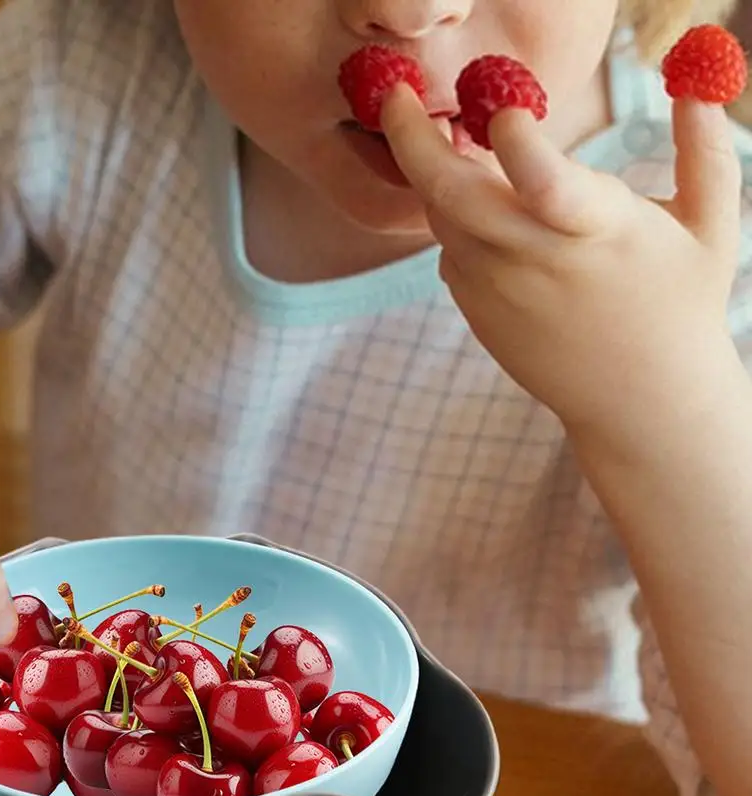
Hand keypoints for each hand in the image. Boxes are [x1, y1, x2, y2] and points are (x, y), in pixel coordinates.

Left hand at [381, 85, 743, 449]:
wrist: (635, 401)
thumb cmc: (680, 306)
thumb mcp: (711, 226)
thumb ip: (704, 148)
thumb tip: (698, 81)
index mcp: (598, 233)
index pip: (545, 185)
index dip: (516, 143)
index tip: (501, 108)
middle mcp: (534, 262)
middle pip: (453, 197)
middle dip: (413, 139)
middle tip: (398, 98)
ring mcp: (495, 290)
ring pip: (444, 217)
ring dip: (438, 174)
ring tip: (453, 136)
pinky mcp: (475, 310)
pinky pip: (451, 248)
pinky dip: (459, 218)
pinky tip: (489, 206)